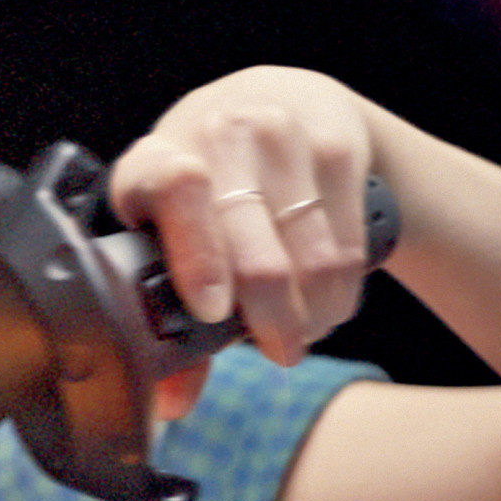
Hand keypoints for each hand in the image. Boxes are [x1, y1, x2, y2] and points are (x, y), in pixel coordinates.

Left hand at [108, 66, 375, 373]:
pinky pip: (346, 241)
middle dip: (272, 322)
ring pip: (310, 256)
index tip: (212, 311)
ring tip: (304, 328)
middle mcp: (215, 135)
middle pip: (254, 251)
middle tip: (279, 350)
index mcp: (153, 160)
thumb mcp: (173, 229)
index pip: (174, 192)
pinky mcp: (336, 143)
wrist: (278, 98)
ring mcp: (279, 133)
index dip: (197, 258)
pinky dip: (341, 288)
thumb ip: (170, 313)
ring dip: (313, 312)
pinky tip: (328, 298)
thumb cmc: (209, 183)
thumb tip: (171, 402)